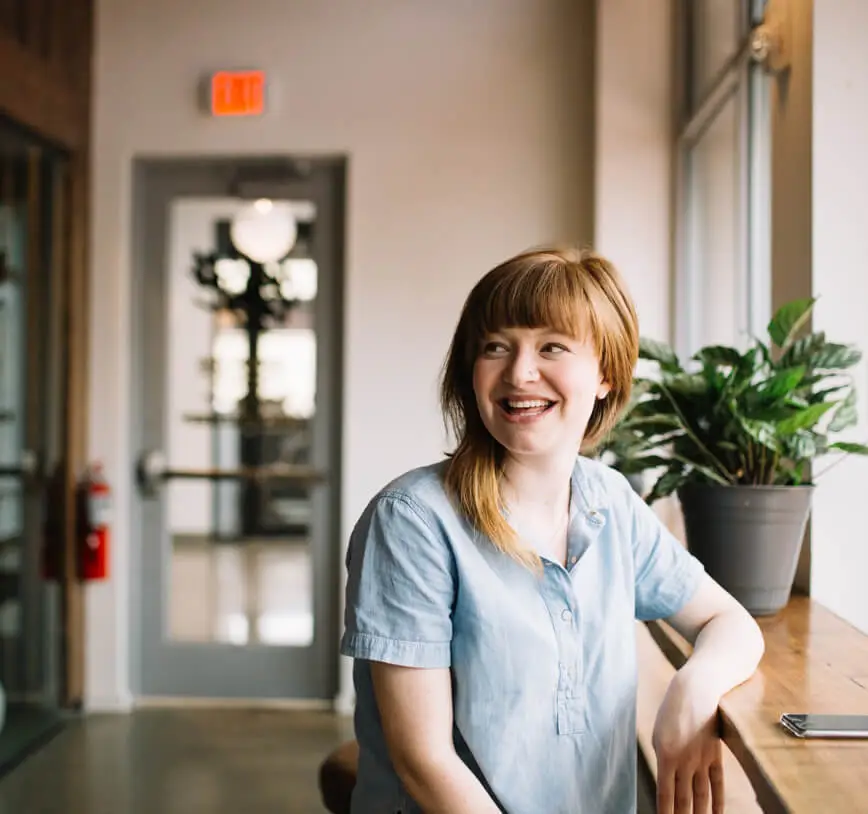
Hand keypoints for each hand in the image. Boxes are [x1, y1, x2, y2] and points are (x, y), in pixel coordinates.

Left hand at [651, 669, 724, 813]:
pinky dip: (718, 802)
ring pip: (701, 796)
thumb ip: (663, 758)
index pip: (665, 794)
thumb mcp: (658, 734)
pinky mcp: (715, 756)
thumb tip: (666, 780)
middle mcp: (684, 761)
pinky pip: (717, 784)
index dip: (665, 813)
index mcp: (665, 756)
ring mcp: (702, 760)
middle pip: (684, 800)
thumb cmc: (672, 711)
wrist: (696, 691)